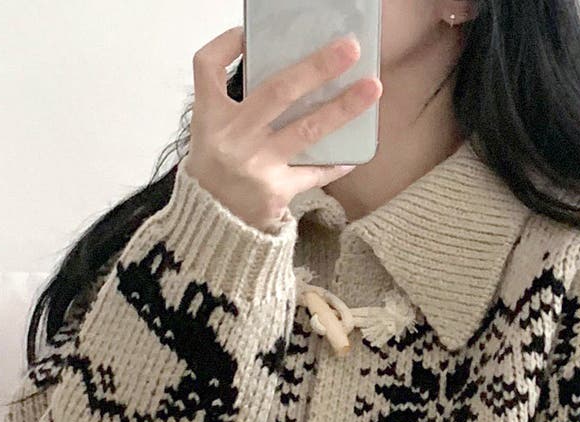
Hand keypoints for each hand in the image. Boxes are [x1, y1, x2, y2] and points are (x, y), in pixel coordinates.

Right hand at [183, 26, 382, 232]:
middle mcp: (233, 137)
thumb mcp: (208, 136)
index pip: (208, 68)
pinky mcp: (276, 191)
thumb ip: (232, 105)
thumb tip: (276, 71)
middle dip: (317, 66)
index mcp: (211, 118)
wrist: (213, 230)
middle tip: (349, 49)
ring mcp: (256, 165)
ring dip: (344, 107)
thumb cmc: (215, 177)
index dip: (227, 45)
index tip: (249, 33)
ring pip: (307, 128)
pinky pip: (314, 173)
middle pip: (278, 91)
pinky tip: (353, 155)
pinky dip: (334, 164)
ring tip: (372, 89)